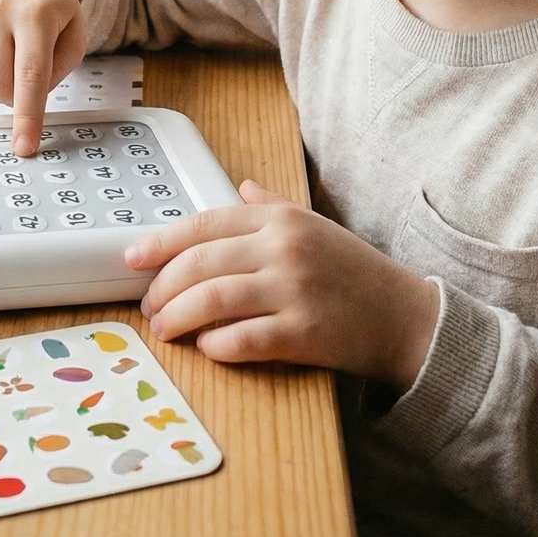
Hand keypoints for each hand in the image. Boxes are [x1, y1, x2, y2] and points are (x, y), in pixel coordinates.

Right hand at [0, 0, 86, 154]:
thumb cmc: (52, 10)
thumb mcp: (73, 36)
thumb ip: (56, 73)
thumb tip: (23, 105)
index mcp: (35, 13)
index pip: (30, 75)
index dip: (27, 116)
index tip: (23, 146)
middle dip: (9, 97)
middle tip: (21, 79)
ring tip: (2, 58)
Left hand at [124, 181, 439, 390]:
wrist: (404, 316)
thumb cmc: (353, 272)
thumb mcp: (314, 226)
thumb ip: (273, 207)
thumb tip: (242, 188)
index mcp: (280, 219)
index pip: (205, 223)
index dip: (161, 242)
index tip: (133, 258)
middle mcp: (283, 248)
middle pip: (200, 263)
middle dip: (163, 287)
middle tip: (149, 305)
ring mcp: (293, 290)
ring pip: (212, 300)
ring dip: (178, 318)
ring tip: (166, 329)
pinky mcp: (302, 333)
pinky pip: (242, 339)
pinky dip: (215, 345)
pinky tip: (207, 348)